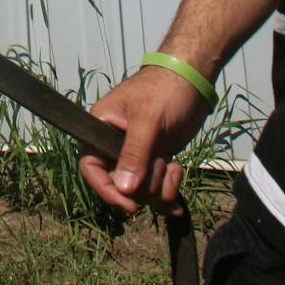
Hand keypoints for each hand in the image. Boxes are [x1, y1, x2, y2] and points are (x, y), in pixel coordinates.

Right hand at [77, 65, 212, 218]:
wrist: (193, 80)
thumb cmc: (165, 90)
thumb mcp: (148, 119)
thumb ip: (134, 153)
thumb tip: (124, 190)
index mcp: (101, 128)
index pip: (91, 166)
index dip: (106, 189)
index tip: (129, 205)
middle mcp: (114, 144)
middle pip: (118, 184)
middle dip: (143, 187)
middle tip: (163, 171)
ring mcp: (137, 154)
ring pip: (139, 190)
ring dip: (159, 188)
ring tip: (175, 169)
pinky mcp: (155, 159)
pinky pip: (155, 188)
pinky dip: (168, 193)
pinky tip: (178, 187)